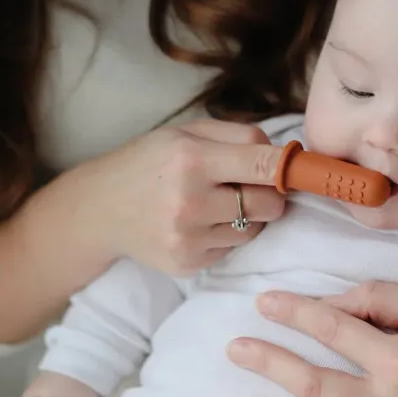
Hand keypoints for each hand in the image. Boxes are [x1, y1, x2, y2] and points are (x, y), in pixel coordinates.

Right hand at [86, 120, 286, 274]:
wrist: (100, 209)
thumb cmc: (150, 162)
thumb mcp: (188, 132)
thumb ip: (241, 135)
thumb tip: (288, 154)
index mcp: (191, 159)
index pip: (265, 166)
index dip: (289, 167)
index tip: (297, 167)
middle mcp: (190, 201)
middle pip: (270, 203)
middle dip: (271, 193)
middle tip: (251, 184)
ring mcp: (188, 238)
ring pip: (256, 228)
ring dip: (250, 215)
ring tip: (220, 201)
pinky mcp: (188, 263)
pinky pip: (234, 248)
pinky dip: (227, 234)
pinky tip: (201, 221)